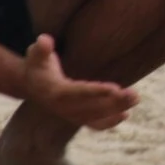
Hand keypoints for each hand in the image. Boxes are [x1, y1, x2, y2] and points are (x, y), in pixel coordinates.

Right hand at [21, 34, 138, 129]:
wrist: (29, 83)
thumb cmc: (36, 63)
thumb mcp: (35, 53)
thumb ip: (41, 48)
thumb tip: (44, 40)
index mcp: (54, 91)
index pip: (78, 93)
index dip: (96, 92)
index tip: (115, 89)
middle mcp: (62, 107)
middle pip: (91, 107)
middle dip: (114, 102)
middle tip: (135, 95)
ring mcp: (68, 114)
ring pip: (95, 116)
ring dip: (116, 110)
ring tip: (135, 98)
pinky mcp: (74, 117)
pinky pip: (92, 124)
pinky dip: (108, 122)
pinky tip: (126, 114)